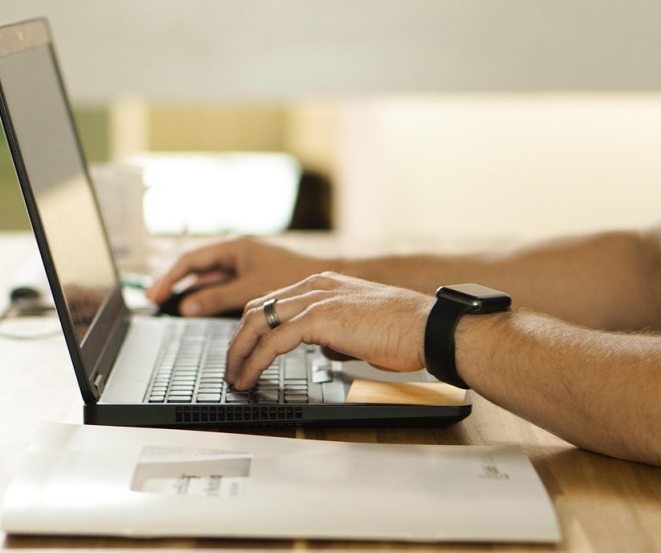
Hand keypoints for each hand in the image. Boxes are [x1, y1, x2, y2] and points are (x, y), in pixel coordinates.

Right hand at [146, 237, 327, 316]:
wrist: (325, 279)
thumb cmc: (294, 276)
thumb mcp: (251, 290)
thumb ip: (217, 298)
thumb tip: (187, 306)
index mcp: (233, 247)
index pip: (190, 260)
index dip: (169, 277)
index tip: (155, 295)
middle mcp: (234, 253)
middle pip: (194, 267)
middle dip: (173, 282)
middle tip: (153, 299)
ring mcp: (241, 265)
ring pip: (206, 277)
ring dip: (188, 289)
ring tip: (167, 303)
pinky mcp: (248, 277)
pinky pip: (219, 285)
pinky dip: (205, 295)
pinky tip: (195, 306)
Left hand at [225, 272, 431, 390]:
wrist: (430, 328)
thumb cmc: (405, 331)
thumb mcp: (360, 327)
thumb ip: (335, 333)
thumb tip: (323, 348)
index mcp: (323, 283)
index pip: (272, 301)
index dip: (252, 327)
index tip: (244, 350)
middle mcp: (314, 285)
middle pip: (256, 308)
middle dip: (238, 340)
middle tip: (231, 366)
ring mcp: (316, 299)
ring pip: (257, 322)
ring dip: (239, 352)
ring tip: (235, 377)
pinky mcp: (320, 319)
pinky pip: (274, 341)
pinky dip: (256, 361)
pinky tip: (250, 377)